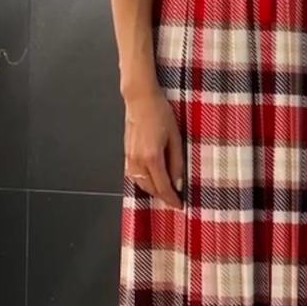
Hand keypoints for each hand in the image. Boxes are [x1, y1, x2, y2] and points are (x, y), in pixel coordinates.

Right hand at [124, 89, 184, 209]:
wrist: (140, 99)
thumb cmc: (160, 113)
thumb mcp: (175, 137)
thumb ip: (176, 162)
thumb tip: (178, 181)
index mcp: (152, 157)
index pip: (163, 187)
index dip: (172, 199)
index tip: (180, 205)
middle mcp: (138, 161)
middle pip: (151, 188)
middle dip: (163, 197)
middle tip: (175, 200)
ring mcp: (130, 158)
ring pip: (141, 184)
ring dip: (153, 191)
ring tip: (165, 192)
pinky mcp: (126, 154)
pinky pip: (134, 175)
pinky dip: (143, 182)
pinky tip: (151, 180)